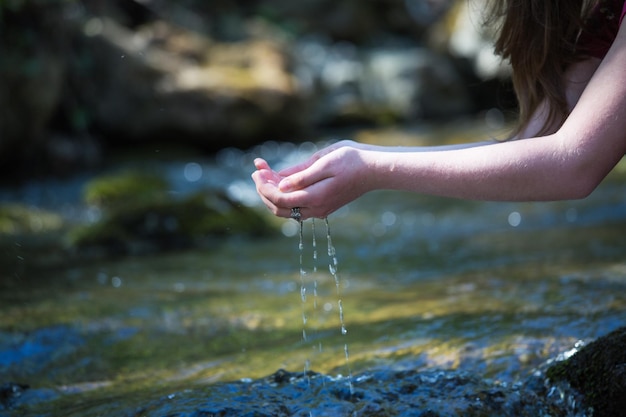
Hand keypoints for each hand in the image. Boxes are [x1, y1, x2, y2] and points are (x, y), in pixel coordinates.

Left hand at [251, 141, 371, 218]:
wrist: (375, 170)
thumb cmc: (352, 160)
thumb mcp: (325, 162)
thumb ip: (302, 176)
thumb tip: (281, 185)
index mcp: (315, 197)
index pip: (279, 198)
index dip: (264, 186)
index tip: (257, 169)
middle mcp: (316, 208)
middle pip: (279, 208)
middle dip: (264, 190)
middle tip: (257, 171)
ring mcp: (320, 209)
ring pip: (287, 210)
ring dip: (272, 193)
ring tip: (265, 174)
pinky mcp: (323, 205)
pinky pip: (297, 206)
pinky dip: (285, 195)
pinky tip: (281, 179)